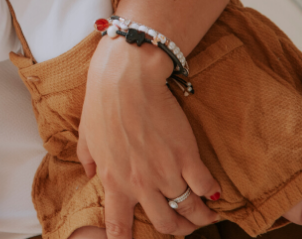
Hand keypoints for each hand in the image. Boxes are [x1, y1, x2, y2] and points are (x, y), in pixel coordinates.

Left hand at [77, 39, 221, 237]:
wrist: (127, 78)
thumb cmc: (103, 101)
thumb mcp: (86, 135)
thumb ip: (88, 159)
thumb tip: (90, 172)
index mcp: (113, 180)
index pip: (118, 225)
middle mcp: (140, 184)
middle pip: (164, 222)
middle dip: (176, 228)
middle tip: (183, 224)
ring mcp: (165, 172)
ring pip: (189, 210)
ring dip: (200, 217)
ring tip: (206, 215)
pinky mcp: (186, 157)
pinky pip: (205, 187)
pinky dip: (212, 193)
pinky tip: (214, 192)